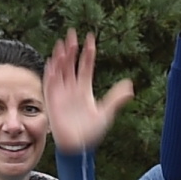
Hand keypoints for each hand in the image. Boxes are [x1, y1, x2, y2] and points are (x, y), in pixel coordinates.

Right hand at [43, 30, 132, 153]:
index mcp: (85, 89)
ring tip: (62, 44)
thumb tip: (130, 85)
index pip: (85, 65)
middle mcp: (72, 88)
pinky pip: (50, 84)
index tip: (90, 37)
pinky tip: (51, 62)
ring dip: (60, 58)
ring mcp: (61, 94)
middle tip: (72, 33)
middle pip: (71, 64)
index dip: (88, 52)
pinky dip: (50, 74)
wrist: (78, 146)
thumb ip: (116, 99)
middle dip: (71, 49)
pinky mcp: (52, 102)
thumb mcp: (106, 113)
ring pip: (60, 71)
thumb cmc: (92, 132)